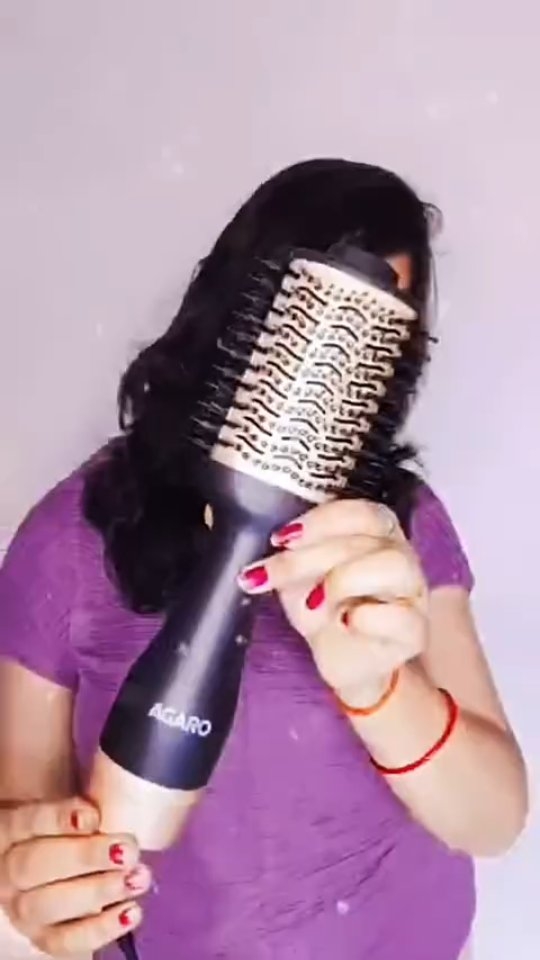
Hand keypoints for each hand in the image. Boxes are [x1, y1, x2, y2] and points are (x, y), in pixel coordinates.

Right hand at [0, 797, 150, 956]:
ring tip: (136, 879)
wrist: (53, 861)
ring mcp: (22, 908)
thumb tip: (110, 807)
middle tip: (128, 851)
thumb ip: (81, 806)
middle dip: (85, 857)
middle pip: (35, 865)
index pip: (28, 821)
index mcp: (9, 830)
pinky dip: (100, 929)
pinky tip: (131, 912)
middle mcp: (8, 871)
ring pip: (47, 905)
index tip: (93, 816)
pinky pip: (64, 941)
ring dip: (97, 892)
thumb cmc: (66, 826)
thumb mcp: (66, 804)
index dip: (58, 819)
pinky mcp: (41, 936)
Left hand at [239, 500, 428, 707]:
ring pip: (392, 565)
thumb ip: (282, 550)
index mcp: (374, 531)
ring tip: (313, 604)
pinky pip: (402, 616)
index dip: (318, 521)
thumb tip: (229, 521)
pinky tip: (345, 623)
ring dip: (342, 580)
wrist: (341, 659)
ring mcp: (412, 591)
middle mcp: (400, 553)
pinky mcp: (415, 631)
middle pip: (363, 538)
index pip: (357, 510)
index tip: (280, 538)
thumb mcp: (296, 574)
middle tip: (269, 575)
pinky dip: (368, 617)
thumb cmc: (324, 608)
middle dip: (308, 557)